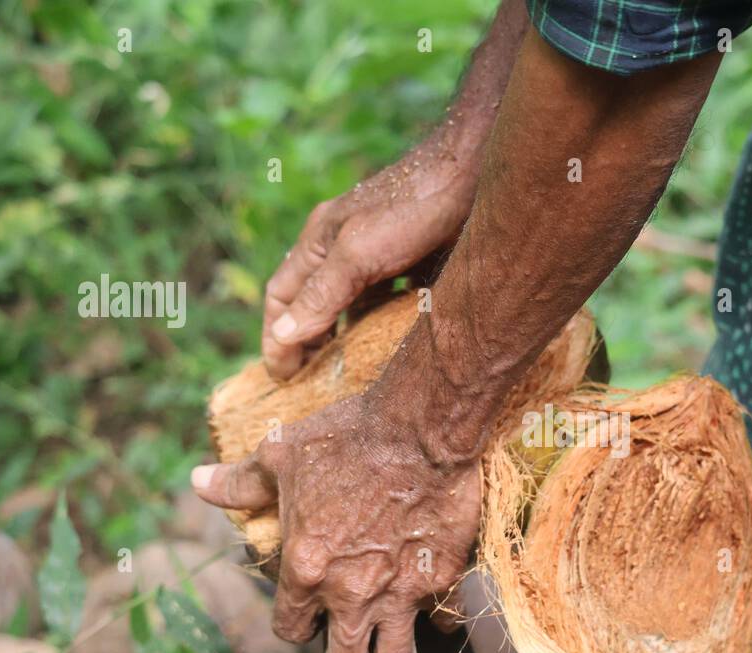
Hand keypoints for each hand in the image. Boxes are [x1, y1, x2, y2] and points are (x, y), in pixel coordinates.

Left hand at [190, 393, 479, 652]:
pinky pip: (443, 623)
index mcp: (305, 569)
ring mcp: (400, 592)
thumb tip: (199, 482)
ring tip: (391, 636)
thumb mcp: (282, 454)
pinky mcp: (442, 580)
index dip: (298, 624)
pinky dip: (438, 616)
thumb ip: (241, 482)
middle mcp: (350, 594)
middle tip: (351, 639)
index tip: (310, 611)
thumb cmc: (346, 438)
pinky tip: (430, 594)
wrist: (419, 428)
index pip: (290, 631)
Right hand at [262, 154, 473, 379]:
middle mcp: (342, 244)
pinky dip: (381, 320)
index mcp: (318, 241)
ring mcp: (378, 248)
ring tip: (348, 371)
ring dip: (344, 334)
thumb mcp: (360, 254)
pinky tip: (393, 342)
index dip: (277, 338)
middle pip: (310, 300)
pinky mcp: (413, 255)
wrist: (475, 170)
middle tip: (311, 383)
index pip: (280, 296)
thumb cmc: (414, 208)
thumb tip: (284, 335)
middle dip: (306, 340)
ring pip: (350, 300)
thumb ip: (322, 294)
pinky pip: (387, 295)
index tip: (283, 380)